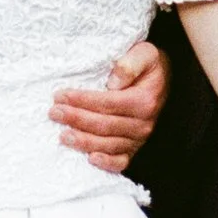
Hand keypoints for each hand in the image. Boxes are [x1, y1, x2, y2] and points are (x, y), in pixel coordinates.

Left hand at [50, 38, 168, 172]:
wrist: (163, 79)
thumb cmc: (148, 64)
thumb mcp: (145, 53)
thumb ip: (130, 64)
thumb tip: (113, 82)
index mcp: (144, 101)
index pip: (107, 103)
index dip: (82, 100)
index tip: (60, 96)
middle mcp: (143, 123)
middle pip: (103, 125)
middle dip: (76, 119)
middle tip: (54, 113)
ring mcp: (139, 138)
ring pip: (108, 144)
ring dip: (83, 141)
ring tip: (63, 135)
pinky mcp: (134, 148)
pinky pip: (121, 162)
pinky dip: (106, 163)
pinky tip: (90, 159)